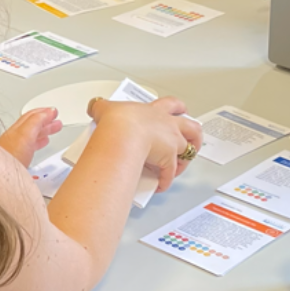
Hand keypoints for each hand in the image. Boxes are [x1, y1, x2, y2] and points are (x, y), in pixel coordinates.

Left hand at [0, 108, 61, 166]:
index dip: (44, 112)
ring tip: (52, 129)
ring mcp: (15, 149)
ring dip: (43, 130)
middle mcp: (14, 138)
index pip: (31, 116)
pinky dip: (38, 142)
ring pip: (31, 135)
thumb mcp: (25, 134)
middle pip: (32, 125)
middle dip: (45, 120)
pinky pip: (29, 146)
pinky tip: (41, 145)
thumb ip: (36, 121)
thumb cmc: (8, 156)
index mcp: (17, 130)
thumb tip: (47, 112)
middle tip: (55, 118)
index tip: (53, 111)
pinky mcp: (16, 160)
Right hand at [87, 96, 201, 192]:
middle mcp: (168, 126)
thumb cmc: (120, 121)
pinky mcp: (168, 162)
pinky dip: (165, 182)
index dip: (178, 107)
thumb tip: (95, 106)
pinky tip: (160, 186)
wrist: (123, 135)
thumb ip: (101, 107)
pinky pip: (169, 175)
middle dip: (194, 135)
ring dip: (185, 160)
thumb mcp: (106, 108)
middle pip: (192, 127)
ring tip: (180, 165)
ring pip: (189, 151)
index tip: (180, 109)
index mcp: (155, 111)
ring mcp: (171, 144)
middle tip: (191, 140)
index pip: (172, 104)